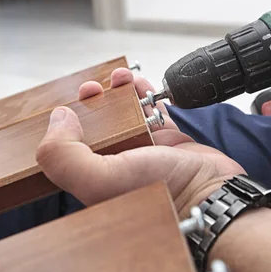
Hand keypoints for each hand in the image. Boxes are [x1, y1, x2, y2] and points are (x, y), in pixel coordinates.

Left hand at [36, 68, 244, 216]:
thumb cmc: (161, 192)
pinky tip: (140, 84)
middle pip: (97, 125)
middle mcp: (118, 164)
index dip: (67, 122)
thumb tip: (59, 118)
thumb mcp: (99, 180)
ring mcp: (145, 150)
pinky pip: (153, 110)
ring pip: (125, 113)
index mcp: (96, 177)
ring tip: (121, 77)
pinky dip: (145, 93)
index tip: (73, 104)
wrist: (211, 194)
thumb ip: (65, 154)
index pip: (71, 147)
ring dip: (119, 91)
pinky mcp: (168, 139)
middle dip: (94, 101)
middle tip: (95, 88)